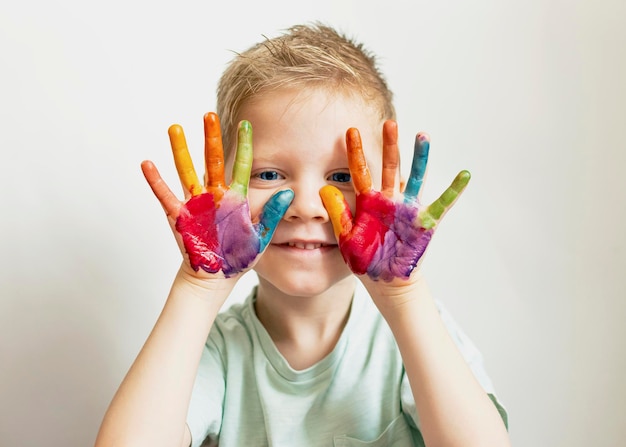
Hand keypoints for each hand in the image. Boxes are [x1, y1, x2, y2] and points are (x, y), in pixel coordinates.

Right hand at [141, 113, 293, 277]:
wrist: (216, 275)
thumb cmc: (238, 256)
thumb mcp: (260, 235)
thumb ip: (271, 214)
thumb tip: (289, 193)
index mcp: (236, 198)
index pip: (242, 166)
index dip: (244, 145)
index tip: (246, 124)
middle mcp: (215, 195)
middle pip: (212, 160)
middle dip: (211, 138)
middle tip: (209, 114)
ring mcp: (196, 203)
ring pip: (186, 171)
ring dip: (181, 150)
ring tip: (176, 128)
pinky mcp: (180, 216)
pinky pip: (165, 195)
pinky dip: (156, 181)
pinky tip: (148, 163)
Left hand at [320, 121, 469, 281]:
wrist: (386, 281)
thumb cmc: (365, 260)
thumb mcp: (347, 237)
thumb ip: (339, 213)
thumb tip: (324, 188)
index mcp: (368, 202)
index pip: (360, 172)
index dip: (355, 152)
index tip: (351, 130)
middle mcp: (389, 200)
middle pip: (389, 167)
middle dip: (389, 145)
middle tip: (389, 123)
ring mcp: (408, 209)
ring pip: (414, 177)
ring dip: (419, 158)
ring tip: (422, 136)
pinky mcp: (424, 222)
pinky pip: (442, 203)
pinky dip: (453, 190)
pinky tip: (464, 175)